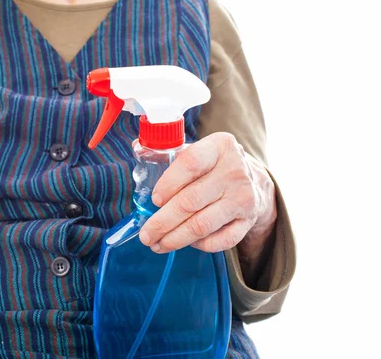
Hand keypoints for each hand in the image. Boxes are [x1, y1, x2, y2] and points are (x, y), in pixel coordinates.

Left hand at [139, 132, 276, 257]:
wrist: (254, 180)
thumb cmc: (214, 165)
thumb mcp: (198, 149)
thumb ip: (169, 151)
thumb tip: (138, 147)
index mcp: (220, 146)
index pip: (190, 163)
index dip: (168, 183)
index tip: (154, 200)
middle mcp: (235, 171)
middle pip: (190, 201)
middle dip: (162, 222)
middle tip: (146, 234)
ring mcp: (244, 197)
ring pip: (202, 225)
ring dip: (175, 238)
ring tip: (157, 244)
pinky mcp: (248, 220)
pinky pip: (221, 240)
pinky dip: (200, 245)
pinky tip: (186, 242)